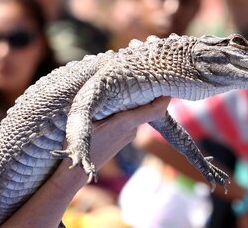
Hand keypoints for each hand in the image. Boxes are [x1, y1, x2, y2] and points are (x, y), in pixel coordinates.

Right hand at [1, 97, 169, 227]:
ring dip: (135, 100)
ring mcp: (130, 134)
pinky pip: (132, 118)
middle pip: (148, 106)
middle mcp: (132, 129)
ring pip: (138, 111)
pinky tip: (118, 102)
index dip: (165, 97)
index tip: (169, 84)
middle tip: (146, 75)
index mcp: (125, 122)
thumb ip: (99, 106)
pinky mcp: (126, 136)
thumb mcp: (85, 121)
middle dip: (148, 93)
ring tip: (129, 84)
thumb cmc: (79, 144)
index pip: (155, 110)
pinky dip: (129, 109)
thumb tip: (106, 87)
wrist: (79, 172)